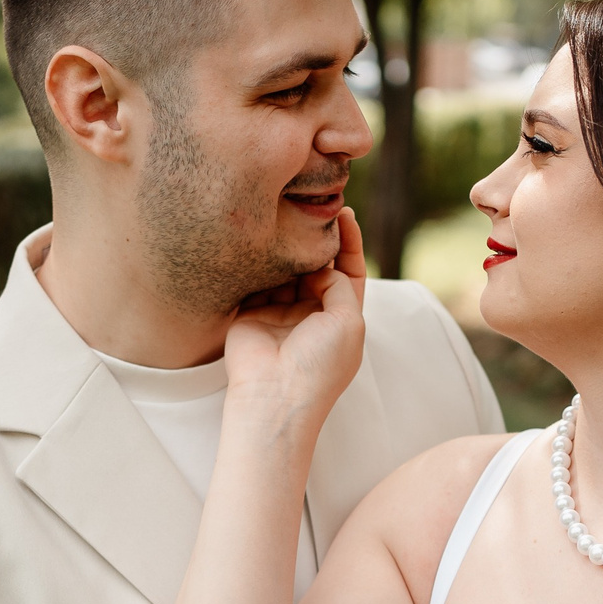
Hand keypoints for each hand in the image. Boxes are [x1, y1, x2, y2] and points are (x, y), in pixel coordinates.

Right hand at [224, 208, 366, 419]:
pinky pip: (258, 279)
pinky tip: (264, 237)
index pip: (349, 271)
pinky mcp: (253, 312)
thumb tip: (319, 264)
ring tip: (288, 217)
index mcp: (342, 319)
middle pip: (317, 266)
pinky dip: (261, 260)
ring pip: (288, 269)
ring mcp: (282, 313)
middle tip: (312, 208)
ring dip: (289, 246)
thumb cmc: (319, 365)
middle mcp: (313, 314)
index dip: (350, 242)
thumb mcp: (350, 321)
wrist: (274, 395)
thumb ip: (341, 283)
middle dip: (316, 239)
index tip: (344, 214)